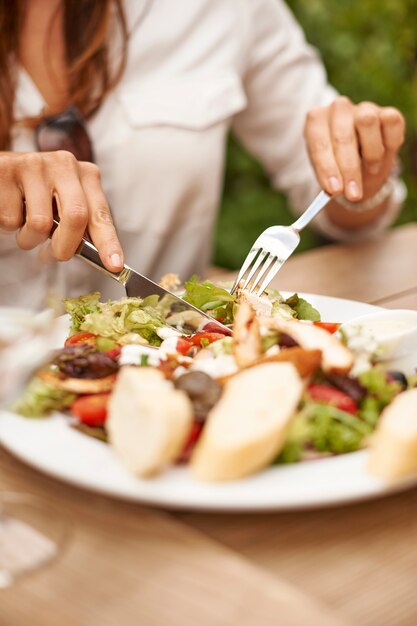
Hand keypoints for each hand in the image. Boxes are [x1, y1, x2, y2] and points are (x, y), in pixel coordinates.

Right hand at [0, 150, 123, 269]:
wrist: (2, 170)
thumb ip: (80, 224)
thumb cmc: (37, 193)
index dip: (109, 242)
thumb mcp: (65, 202)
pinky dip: (8, 226)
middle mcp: (65, 165)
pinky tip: (9, 209)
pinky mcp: (6, 171)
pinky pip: (10, 219)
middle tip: (53, 256)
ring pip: (39, 223)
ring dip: (29, 240)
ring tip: (25, 230)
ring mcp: (35, 165)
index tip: (114, 265)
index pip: (101, 214)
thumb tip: (96, 256)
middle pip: (75, 217)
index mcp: (86, 175)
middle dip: (64, 248)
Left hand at [304, 97, 404, 201]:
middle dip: (348, 169)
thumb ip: (330, 180)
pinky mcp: (386, 111)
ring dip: (371, 154)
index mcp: (316, 121)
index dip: (326, 167)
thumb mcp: (330, 174)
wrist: (363, 160)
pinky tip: (383, 156)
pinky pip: (391, 122)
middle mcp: (338, 109)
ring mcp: (363, 108)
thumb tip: (333, 191)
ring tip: (371, 169)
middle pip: (342, 136)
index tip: (334, 190)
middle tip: (353, 194)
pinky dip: (389, 143)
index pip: (318, 142)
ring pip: (366, 122)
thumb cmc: (339, 165)